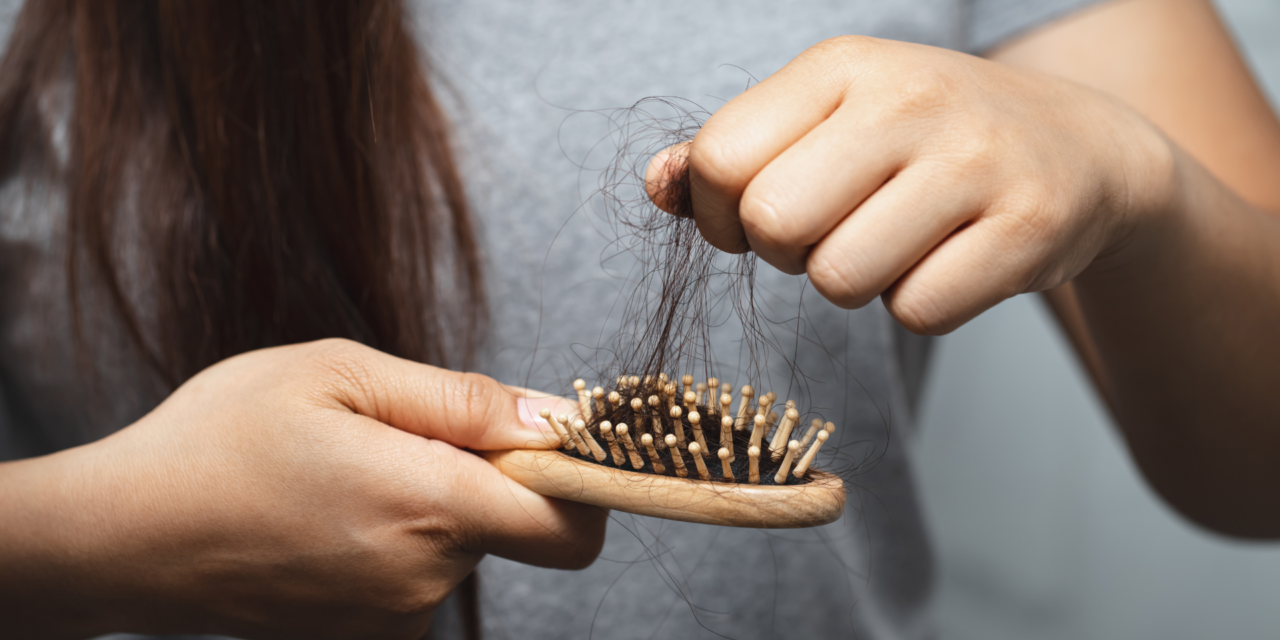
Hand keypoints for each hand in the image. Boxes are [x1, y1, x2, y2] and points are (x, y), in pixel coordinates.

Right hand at [0, 339, 604, 639]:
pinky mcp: (364, 636)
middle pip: (513, 526)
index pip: (572, 525)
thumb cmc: (220, 439)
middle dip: (481, 475)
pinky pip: (417, 575)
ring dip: (428, 504)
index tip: (551, 443)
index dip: (583, 481)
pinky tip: (328, 513)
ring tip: (341, 473)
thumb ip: (462, 400)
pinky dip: (395, 540)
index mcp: (429, 505)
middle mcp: (424, 577)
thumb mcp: (341, 375)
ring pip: (459, 547)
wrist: (119, 536)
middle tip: (394, 434)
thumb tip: (554, 418)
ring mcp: (392, 618)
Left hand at [647, 36, 1174, 333]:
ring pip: (840, 280)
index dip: (720, 214)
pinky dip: (921, 304)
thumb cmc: (924, 141)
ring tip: (897, 241)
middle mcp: (908, 98)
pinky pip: (917, 312)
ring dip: (854, 283)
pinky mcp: (1028, 226)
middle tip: (833, 233)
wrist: (1080, 149)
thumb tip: (657, 186)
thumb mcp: (827, 119)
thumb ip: (732, 152)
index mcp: (841, 66)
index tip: (758, 218)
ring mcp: (975, 160)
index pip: (720, 159)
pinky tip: (950, 259)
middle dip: (787, 253)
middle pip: (773, 224)